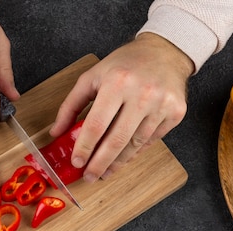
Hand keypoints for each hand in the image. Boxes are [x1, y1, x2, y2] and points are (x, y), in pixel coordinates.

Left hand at [50, 33, 193, 181]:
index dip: (85, 147)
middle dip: (100, 163)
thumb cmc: (124, 64)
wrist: (164, 51)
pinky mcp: (176, 112)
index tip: (77, 162)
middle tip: (90, 176)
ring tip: (105, 171)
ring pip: (135, 145)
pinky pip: (151, 140)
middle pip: (117, 140)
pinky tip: (123, 157)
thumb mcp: (92, 77)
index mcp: (117, 82)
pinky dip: (135, 152)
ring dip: (118, 162)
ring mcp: (161, 104)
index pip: (97, 124)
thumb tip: (56, 132)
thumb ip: (71, 105)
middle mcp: (142, 93)